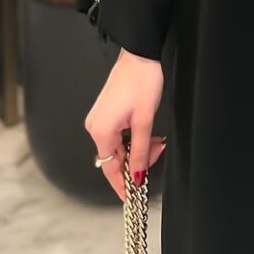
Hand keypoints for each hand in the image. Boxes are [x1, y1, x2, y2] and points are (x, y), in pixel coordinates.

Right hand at [84, 47, 167, 201]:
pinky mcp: (106, 112)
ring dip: (138, 148)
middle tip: (158, 153)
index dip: (121, 185)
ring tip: (158, 141)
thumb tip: (137, 176)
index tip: (131, 198)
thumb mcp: (145, 121)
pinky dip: (134, 138)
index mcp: (101, 131)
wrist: (139, 55)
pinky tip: (149, 134)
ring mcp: (100, 118)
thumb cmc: (142, 83)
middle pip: (115, 157)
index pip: (109, 168)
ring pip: (119, 145)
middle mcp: (95, 126)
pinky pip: (119, 134)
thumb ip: (141, 152)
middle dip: (136, 161)